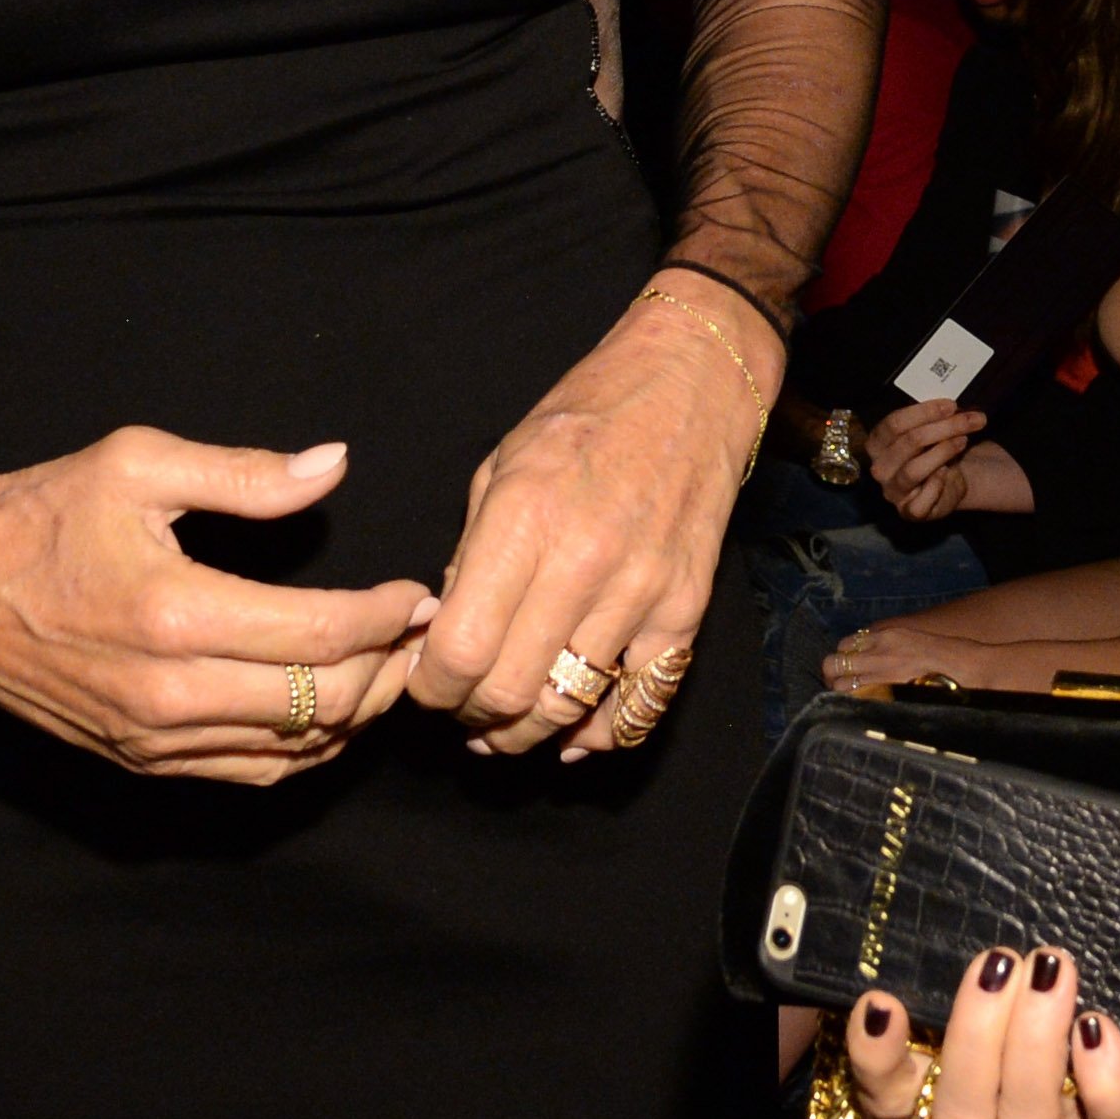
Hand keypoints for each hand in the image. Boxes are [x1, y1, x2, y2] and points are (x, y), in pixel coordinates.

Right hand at [0, 429, 438, 785]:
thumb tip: (334, 465)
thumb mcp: (139, 463)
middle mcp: (167, 691)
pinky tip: (329, 707)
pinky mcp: (139, 759)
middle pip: (322, 702)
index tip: (420, 592)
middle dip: (388, 666)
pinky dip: (305, 747)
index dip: (388, 615)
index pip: (320, 633)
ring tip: (388, 662)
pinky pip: (249, 772)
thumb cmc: (43, 514)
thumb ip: (245, 474)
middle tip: (419, 629)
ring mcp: (153, 737)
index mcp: (175, 613)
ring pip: (294, 747)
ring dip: (356, 710)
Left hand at [410, 280, 776, 758]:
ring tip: (506, 727)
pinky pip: (643, 701)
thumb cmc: (587, 413)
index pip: (460, 649)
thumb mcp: (502, 464)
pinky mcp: (686, 607)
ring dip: (528, 731)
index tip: (426, 684)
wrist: (693, 383)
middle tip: (463, 707)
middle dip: (472, 715)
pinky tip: (576, 735)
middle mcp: (582, 563)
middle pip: (509, 691)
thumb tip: (450, 631)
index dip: (431, 687)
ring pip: (570, 705)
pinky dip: (605, 733)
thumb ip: (472, 553)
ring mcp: (641, 590)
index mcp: (523, 518)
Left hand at [819, 617, 1028, 692]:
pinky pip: (857, 696)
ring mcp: (879, 670)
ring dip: (840, 691)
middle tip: (839, 686)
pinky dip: (852, 702)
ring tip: (849, 700)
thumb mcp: (913, 642)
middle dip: (833, 675)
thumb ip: (892, 649)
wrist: (963, 667)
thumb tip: (875, 662)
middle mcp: (877, 649)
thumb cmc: (945, 656)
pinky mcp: (885, 688)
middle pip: (834, 662)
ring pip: (840, 682)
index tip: (847, 669)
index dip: (843, 658)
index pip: (846, 643)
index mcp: (886, 634)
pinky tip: (858, 708)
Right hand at [846, 947, 1119, 1118]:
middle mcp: (990, 1117)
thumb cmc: (1014, 985)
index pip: (884, 1092)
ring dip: (1037, 1046)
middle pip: (964, 1116)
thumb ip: (921, 982)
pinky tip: (1096, 1026)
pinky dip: (1105, 1081)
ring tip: (1051, 969)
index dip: (876, 1060)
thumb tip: (879, 1000)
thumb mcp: (960, 979)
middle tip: (999, 962)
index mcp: (933, 1084)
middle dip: (977, 1038)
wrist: (1102, 1004)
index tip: (883, 1002)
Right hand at [862, 401, 987, 518]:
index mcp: (877, 443)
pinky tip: (949, 472)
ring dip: (944, 451)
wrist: (948, 481)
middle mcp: (880, 468)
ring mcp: (892, 491)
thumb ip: (934, 419)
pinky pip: (921, 501)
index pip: (894, 423)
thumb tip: (954, 408)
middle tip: (971, 420)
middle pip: (909, 443)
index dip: (924, 412)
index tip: (952, 405)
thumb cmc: (935, 450)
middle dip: (944, 427)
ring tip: (964, 441)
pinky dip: (938, 484)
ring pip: (914, 469)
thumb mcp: (932, 430)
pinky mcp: (908, 512)